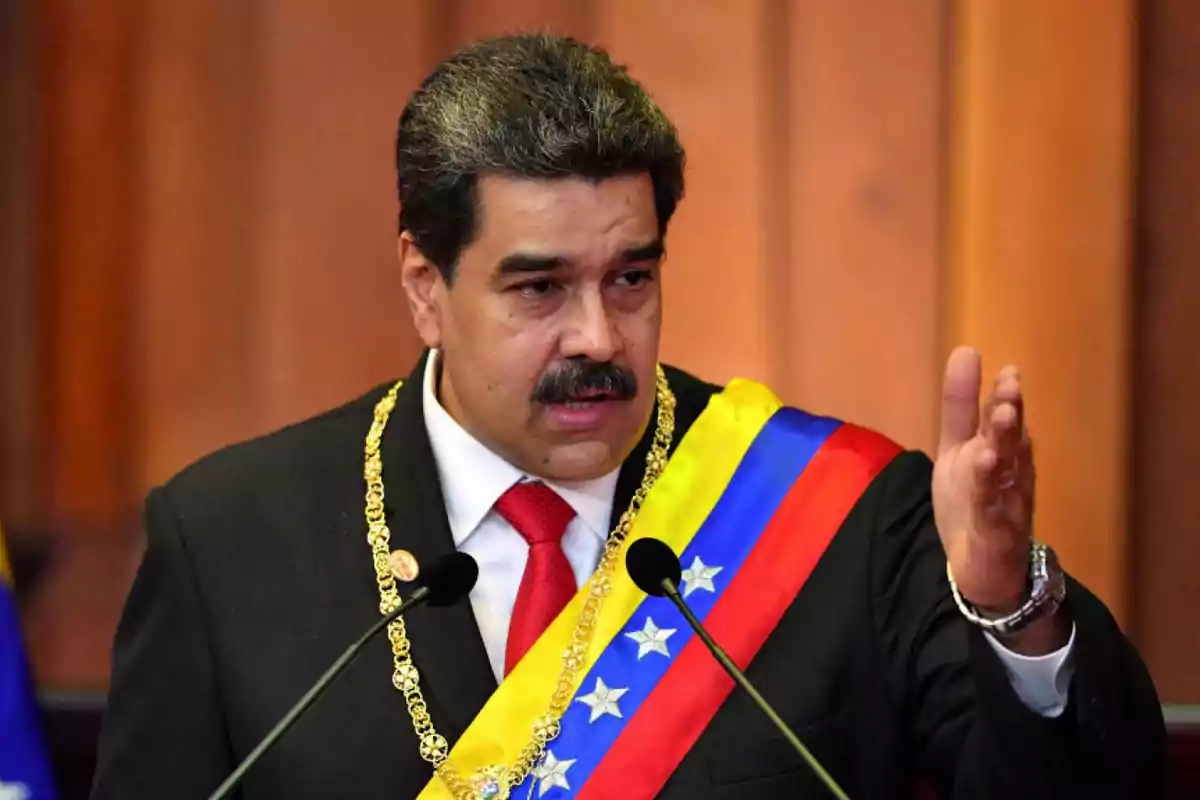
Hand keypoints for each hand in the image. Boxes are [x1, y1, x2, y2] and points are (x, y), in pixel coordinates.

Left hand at [932, 347, 1065, 653]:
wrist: (984, 568)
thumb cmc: (974, 501)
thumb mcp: (958, 449)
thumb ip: (961, 406)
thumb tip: (966, 351)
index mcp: (999, 452)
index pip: (1003, 421)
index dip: (1004, 398)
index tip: (1008, 371)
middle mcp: (1010, 474)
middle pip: (1011, 442)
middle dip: (1010, 416)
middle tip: (1010, 389)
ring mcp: (1006, 504)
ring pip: (1007, 474)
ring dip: (1004, 447)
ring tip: (999, 422)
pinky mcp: (996, 534)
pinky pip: (992, 511)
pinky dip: (988, 492)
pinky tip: (984, 470)